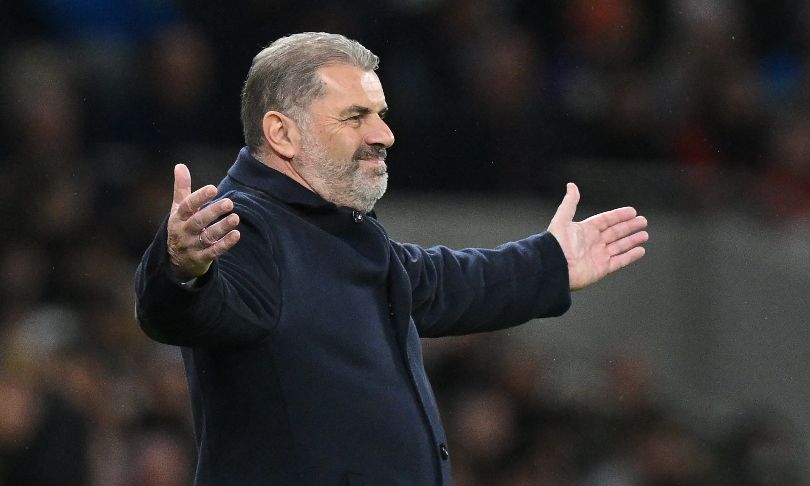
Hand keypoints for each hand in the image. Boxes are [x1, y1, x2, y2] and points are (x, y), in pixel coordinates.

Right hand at [167, 164, 240, 279]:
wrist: (175, 261)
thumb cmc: (181, 227)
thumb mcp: (178, 209)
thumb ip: (182, 188)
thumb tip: (180, 165)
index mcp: (178, 217)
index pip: (187, 206)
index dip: (200, 197)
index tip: (213, 188)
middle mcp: (184, 231)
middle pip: (198, 221)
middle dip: (213, 212)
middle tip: (229, 203)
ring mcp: (192, 246)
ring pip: (207, 236)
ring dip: (222, 227)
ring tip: (235, 218)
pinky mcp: (201, 258)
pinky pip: (214, 252)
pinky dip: (225, 244)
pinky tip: (236, 235)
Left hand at [548, 183, 647, 289]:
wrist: (553, 267)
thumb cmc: (556, 244)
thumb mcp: (562, 219)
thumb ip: (569, 203)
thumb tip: (571, 185)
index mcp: (585, 230)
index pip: (606, 220)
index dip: (619, 215)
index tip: (632, 211)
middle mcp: (593, 242)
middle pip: (615, 232)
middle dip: (629, 227)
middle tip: (643, 221)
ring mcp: (598, 256)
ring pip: (620, 246)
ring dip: (632, 240)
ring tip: (645, 235)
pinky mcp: (602, 269)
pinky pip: (620, 261)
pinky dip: (630, 256)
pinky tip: (641, 250)